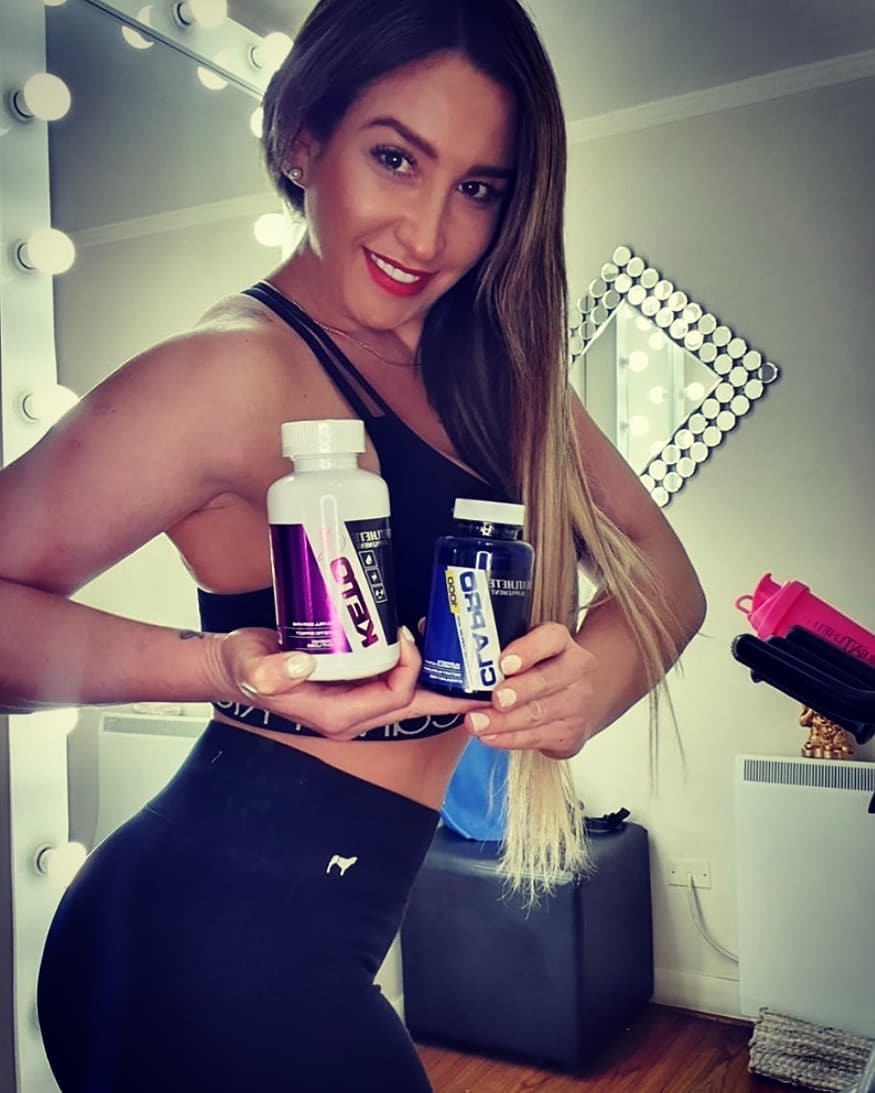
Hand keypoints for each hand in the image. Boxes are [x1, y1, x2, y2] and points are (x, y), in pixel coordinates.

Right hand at [212, 625, 485, 739]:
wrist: (233, 666)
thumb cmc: (243, 667)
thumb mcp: (251, 666)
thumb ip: (271, 670)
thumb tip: (303, 665)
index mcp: (337, 715)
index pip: (394, 698)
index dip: (411, 670)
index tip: (406, 636)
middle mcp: (352, 714)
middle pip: (413, 704)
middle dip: (447, 690)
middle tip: (481, 674)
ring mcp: (354, 702)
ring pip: (408, 695)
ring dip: (434, 678)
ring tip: (461, 657)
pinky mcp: (353, 686)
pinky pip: (394, 683)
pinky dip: (415, 668)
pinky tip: (426, 646)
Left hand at [464, 622, 595, 758]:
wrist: (586, 699)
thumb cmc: (545, 668)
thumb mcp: (532, 647)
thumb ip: (496, 645)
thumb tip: (439, 637)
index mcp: (561, 642)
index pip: (550, 639)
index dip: (528, 650)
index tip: (504, 662)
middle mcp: (575, 671)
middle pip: (546, 680)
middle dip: (517, 691)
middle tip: (494, 699)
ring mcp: (575, 704)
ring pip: (537, 713)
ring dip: (504, 721)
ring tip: (476, 723)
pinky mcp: (569, 733)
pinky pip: (536, 737)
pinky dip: (510, 739)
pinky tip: (490, 737)